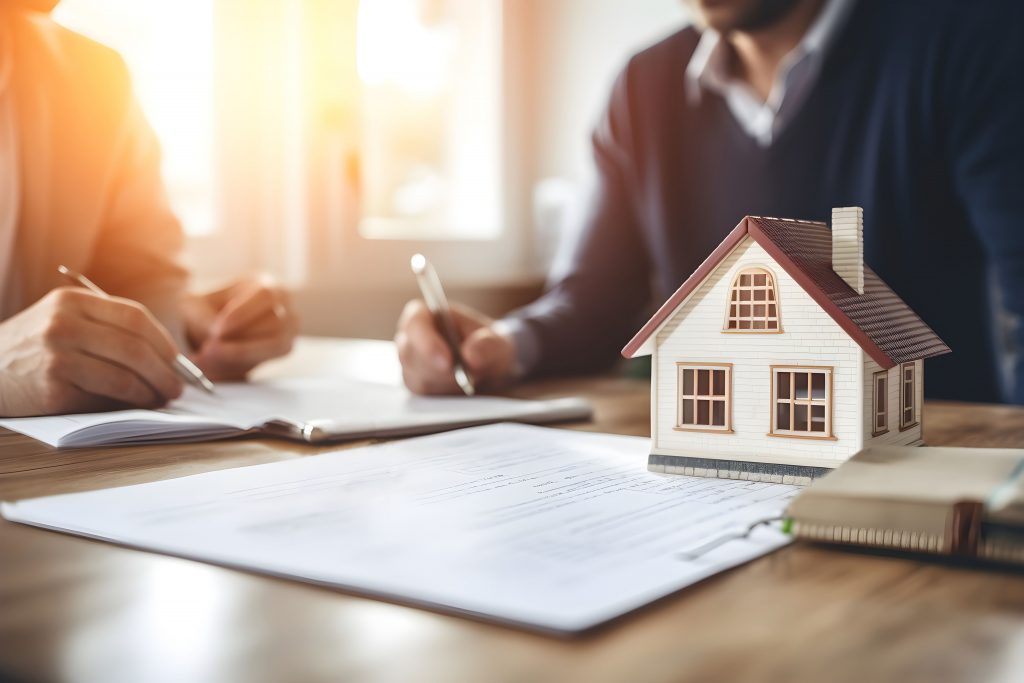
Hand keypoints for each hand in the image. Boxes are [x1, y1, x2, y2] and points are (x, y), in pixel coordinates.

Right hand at [0, 288, 183, 415]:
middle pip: (135, 349)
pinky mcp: (53, 390)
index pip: (135, 318)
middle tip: (178, 387)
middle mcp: (64, 325)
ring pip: (125, 377)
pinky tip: (135, 407)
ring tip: (161, 399)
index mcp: (71, 302)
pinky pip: (104, 399)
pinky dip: (127, 405)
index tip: (178, 360)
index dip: (164, 342)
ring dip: (151, 392)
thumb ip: (105, 329)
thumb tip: (166, 358)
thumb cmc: (32, 349)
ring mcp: (57, 358)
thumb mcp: (61, 321)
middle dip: (165, 372)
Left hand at [182, 277, 297, 380]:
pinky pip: (273, 357)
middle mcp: (284, 303)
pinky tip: (220, 365)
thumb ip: (203, 318)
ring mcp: (289, 326)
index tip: (216, 330)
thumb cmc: (205, 313)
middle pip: (274, 322)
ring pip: (277, 343)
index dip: (243, 313)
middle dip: (240, 340)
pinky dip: (245, 363)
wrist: (210, 331)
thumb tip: (214, 335)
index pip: (266, 295)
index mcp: (264, 284)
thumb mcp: (196, 308)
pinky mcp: (286, 346)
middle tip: (208, 350)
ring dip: (242, 354)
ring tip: (209, 359)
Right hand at [395, 300, 517, 394]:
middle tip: (464, 378)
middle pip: (409, 354)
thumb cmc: (486, 346)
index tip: (447, 362)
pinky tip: (459, 389)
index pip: (414, 323)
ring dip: (444, 383)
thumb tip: (470, 354)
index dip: (426, 342)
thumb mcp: (496, 342)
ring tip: (467, 379)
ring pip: (415, 378)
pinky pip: (422, 394)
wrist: (488, 366)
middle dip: (438, 369)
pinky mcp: (414, 384)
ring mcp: (410, 363)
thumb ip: (488, 345)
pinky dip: (443, 395)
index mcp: (425, 315)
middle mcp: (411, 338)